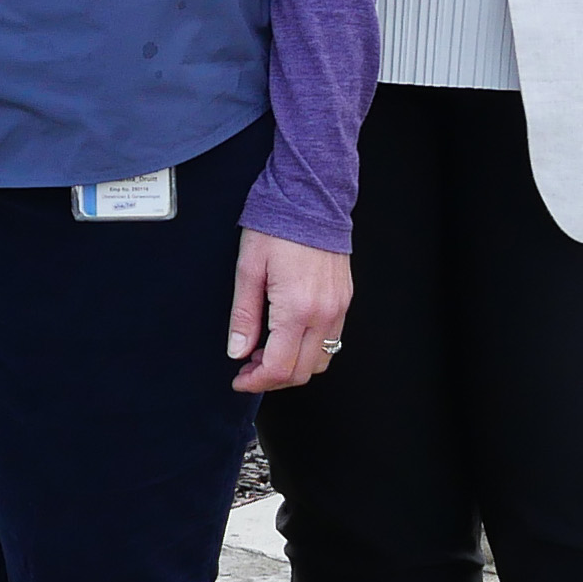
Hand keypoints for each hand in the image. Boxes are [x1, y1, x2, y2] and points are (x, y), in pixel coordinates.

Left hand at [229, 229, 350, 393]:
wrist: (312, 199)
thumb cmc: (278, 227)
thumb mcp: (248, 269)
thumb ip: (243, 316)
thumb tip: (238, 351)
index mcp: (297, 308)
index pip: (279, 367)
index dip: (255, 382)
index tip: (240, 380)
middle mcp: (323, 313)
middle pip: (301, 372)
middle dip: (272, 379)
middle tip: (248, 367)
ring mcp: (339, 308)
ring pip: (320, 361)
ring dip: (292, 366)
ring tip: (267, 351)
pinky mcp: (344, 300)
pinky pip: (331, 341)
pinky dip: (309, 350)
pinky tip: (288, 335)